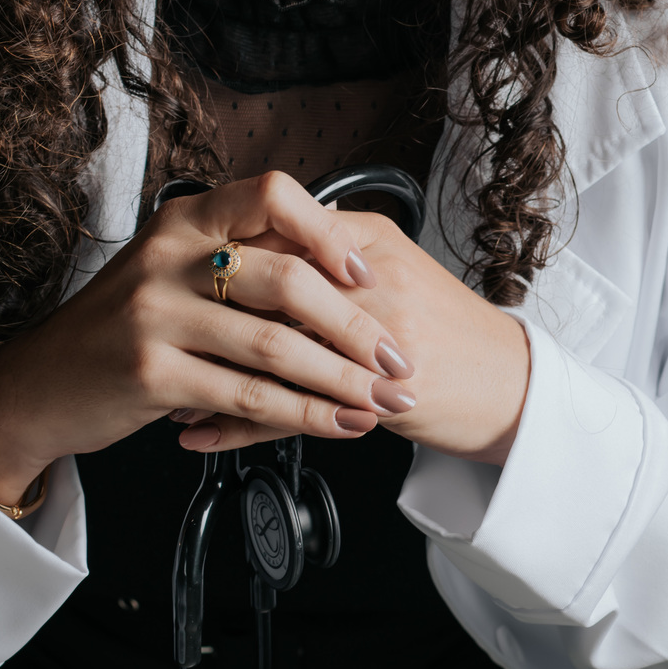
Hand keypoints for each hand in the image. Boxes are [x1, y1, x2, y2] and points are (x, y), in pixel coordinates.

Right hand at [0, 172, 417, 507]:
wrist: (40, 384)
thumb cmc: (120, 327)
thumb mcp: (170, 269)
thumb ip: (237, 255)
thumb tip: (336, 253)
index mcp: (182, 219)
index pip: (271, 194)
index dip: (327, 230)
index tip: (367, 269)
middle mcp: (167, 257)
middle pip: (285, 279)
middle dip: (355, 326)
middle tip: (397, 357)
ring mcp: (154, 315)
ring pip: (273, 346)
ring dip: (339, 379)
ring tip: (381, 400)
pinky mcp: (150, 373)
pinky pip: (245, 396)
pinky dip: (301, 414)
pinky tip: (335, 424)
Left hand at [177, 210, 529, 465]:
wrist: (510, 385)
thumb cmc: (441, 327)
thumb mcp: (386, 266)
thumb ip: (325, 248)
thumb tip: (251, 237)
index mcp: (367, 242)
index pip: (276, 235)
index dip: (222, 261)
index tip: (175, 280)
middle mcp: (371, 283)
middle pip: (267, 292)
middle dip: (206, 319)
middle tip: (157, 337)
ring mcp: (376, 340)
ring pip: (271, 353)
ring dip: (211, 378)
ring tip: (169, 393)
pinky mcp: (377, 397)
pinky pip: (290, 411)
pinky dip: (237, 426)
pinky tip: (199, 433)